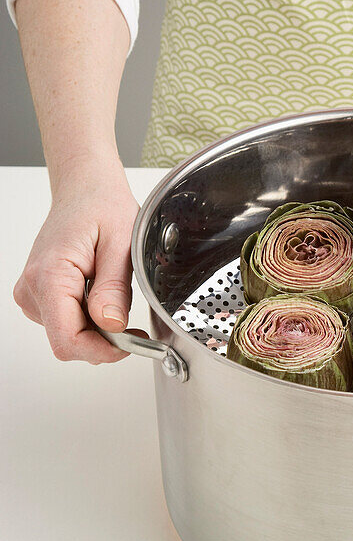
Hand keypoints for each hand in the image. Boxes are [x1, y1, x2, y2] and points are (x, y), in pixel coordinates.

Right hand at [13, 157, 138, 362]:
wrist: (84, 189)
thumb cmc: (101, 206)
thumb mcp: (122, 245)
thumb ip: (114, 289)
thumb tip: (111, 325)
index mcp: (49, 275)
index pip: (67, 341)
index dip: (102, 351)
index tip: (131, 343)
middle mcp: (32, 288)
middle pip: (69, 342)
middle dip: (105, 339)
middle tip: (132, 318)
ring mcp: (32, 294)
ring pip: (68, 335)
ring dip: (98, 327)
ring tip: (112, 292)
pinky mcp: (39, 295)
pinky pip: (66, 322)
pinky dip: (89, 318)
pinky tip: (100, 293)